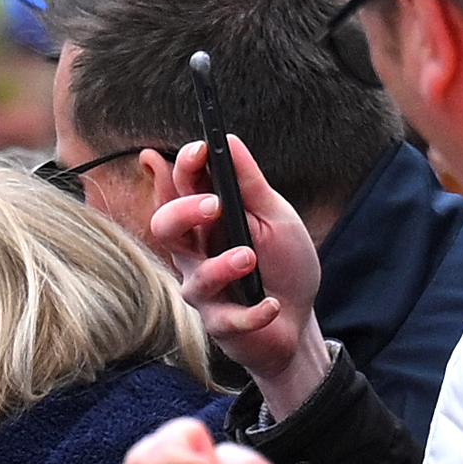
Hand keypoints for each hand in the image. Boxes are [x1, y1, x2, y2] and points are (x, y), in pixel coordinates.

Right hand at [153, 136, 329, 418]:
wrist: (297, 319)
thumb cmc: (282, 263)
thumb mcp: (275, 215)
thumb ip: (249, 183)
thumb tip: (228, 139)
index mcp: (206, 221)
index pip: (181, 188)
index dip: (183, 167)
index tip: (200, 150)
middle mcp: (195, 254)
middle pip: (165, 228)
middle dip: (184, 212)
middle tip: (213, 204)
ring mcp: (204, 291)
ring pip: (193, 278)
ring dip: (221, 266)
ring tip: (249, 259)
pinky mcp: (219, 325)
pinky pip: (228, 319)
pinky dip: (253, 312)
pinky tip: (271, 304)